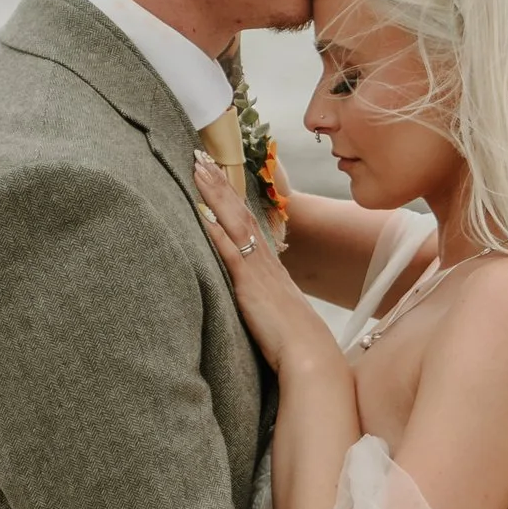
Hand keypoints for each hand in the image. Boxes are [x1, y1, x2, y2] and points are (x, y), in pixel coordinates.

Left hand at [191, 153, 313, 360]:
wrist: (308, 352)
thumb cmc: (293, 338)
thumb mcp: (277, 307)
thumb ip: (262, 293)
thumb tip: (252, 291)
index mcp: (269, 264)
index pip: (247, 220)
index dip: (231, 195)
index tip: (216, 172)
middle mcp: (264, 259)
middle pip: (239, 211)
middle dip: (220, 182)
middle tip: (200, 155)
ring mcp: (257, 268)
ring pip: (234, 221)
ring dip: (215, 193)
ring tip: (198, 168)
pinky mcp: (248, 284)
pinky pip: (229, 250)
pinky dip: (214, 228)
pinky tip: (199, 211)